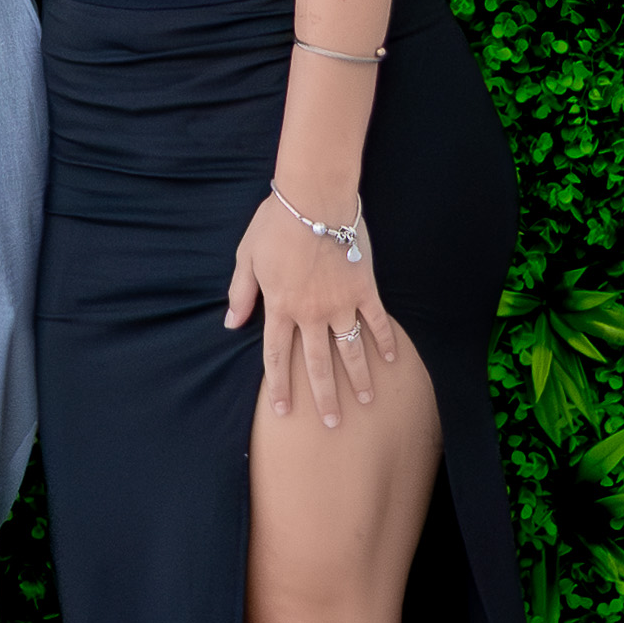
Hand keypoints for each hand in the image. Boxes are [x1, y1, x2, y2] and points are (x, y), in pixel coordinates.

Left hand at [226, 193, 401, 426]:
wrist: (314, 199)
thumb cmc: (276, 224)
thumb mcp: (246, 256)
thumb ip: (241, 293)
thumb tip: (231, 324)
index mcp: (280, 307)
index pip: (278, 357)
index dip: (279, 386)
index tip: (283, 411)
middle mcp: (311, 313)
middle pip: (318, 364)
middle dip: (324, 397)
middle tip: (333, 423)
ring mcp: (340, 303)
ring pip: (350, 349)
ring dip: (359, 378)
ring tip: (366, 401)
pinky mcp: (365, 289)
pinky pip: (377, 321)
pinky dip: (385, 341)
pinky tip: (391, 360)